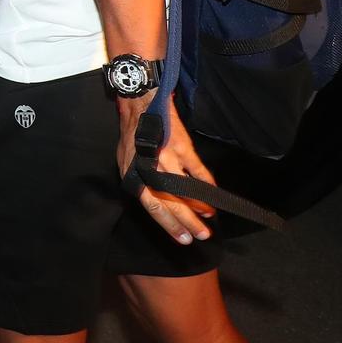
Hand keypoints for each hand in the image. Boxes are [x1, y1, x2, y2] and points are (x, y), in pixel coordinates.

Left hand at [117, 94, 216, 243]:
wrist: (140, 104)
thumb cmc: (132, 134)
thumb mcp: (126, 160)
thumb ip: (139, 180)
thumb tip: (154, 200)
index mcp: (134, 176)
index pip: (153, 207)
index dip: (169, 225)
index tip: (183, 238)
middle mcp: (150, 170)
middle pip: (171, 203)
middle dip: (187, 222)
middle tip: (201, 236)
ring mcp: (166, 159)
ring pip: (185, 191)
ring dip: (200, 207)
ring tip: (210, 218)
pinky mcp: (181, 147)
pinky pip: (197, 171)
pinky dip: (207, 184)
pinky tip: (214, 194)